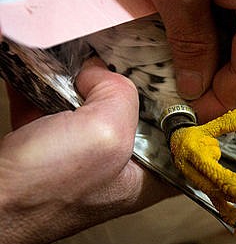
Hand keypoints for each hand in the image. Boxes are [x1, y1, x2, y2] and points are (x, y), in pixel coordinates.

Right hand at [0, 58, 177, 243]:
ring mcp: (82, 156)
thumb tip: (98, 73)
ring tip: (82, 58)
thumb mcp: (105, 133)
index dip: (182, 110)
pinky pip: (56, 107)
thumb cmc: (45, 187)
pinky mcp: (48, 146)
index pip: (180, 143)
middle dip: (127, 86)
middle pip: (137, 116)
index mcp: (146, 177)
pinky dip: (49, 87)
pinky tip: (46, 68)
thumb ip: (119, 94)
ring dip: (84, 82)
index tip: (176, 80)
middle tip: (125, 57)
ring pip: (94, 107)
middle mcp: (118, 167)